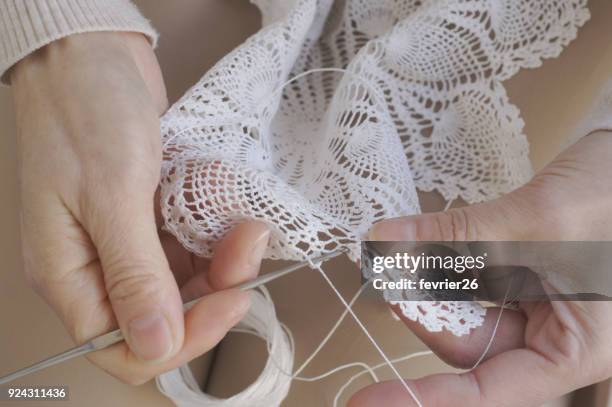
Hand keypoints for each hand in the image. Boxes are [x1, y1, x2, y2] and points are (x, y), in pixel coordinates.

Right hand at [11, 32, 269, 383]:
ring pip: (188, 281)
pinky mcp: (152, 218)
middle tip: (249, 247)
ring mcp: (129, 242)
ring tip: (249, 224)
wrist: (91, 55)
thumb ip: (134, 274)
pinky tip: (233, 209)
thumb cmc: (85, 112)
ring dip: (225, 259)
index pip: (124, 347)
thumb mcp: (110, 193)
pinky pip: (193, 246)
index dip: (182, 338)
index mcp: (70, 275)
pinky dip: (218, 234)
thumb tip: (155, 344)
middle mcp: (98, 267)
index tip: (229, 301)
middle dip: (216, 290)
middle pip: (167, 314)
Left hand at [349, 131, 611, 405]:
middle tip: (383, 281)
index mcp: (576, 349)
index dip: (425, 396)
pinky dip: (442, 268)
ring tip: (392, 261)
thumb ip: (456, 236)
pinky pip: (470, 284)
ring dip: (427, 288)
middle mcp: (555, 336)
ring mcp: (536, 307)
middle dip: (421, 314)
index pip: (488, 391)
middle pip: (469, 346)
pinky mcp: (521, 279)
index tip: (370, 398)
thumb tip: (384, 241)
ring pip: (464, 313)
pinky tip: (414, 251)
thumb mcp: (533, 219)